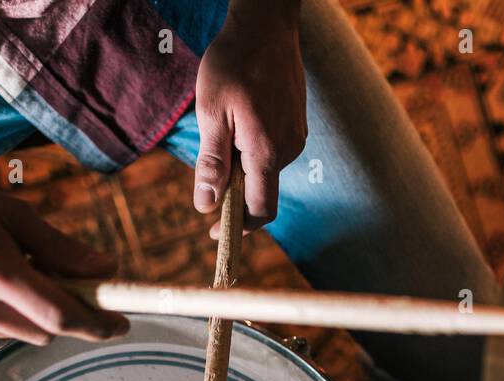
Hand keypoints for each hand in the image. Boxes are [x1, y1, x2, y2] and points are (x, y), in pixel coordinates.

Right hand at [0, 158, 127, 345]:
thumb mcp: (12, 213)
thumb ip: (61, 247)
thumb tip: (107, 270)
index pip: (57, 313)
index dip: (96, 323)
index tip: (120, 323)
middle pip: (46, 329)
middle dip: (65, 310)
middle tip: (64, 279)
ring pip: (24, 334)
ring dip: (33, 312)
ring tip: (11, 272)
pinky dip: (6, 316)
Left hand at [193, 0, 305, 233]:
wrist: (267, 24)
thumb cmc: (234, 64)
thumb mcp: (211, 113)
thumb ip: (211, 163)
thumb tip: (206, 205)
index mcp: (267, 152)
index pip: (259, 210)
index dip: (238, 229)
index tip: (216, 233)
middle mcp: (289, 149)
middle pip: (261, 190)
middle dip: (234, 190)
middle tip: (208, 165)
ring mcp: (296, 135)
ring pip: (266, 168)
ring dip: (242, 164)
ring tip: (224, 128)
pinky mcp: (297, 122)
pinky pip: (273, 149)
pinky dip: (253, 148)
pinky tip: (239, 118)